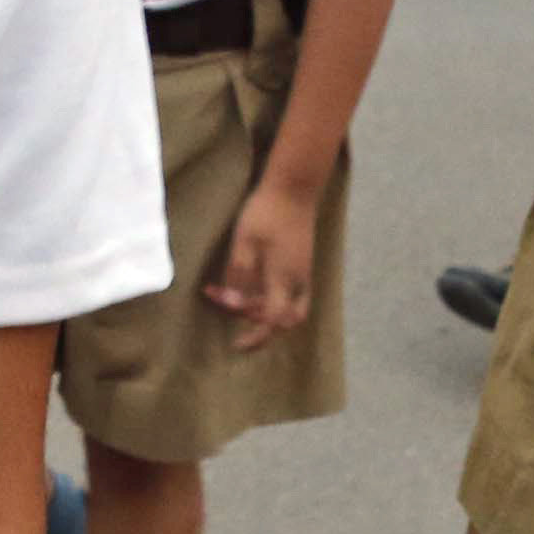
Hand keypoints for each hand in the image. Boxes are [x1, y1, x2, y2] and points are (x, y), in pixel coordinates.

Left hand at [203, 167, 322, 348]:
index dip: (256, 337)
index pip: (273, 321)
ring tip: (232, 293)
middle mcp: (298, 281)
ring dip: (264, 309)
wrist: (294, 187)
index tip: (236, 345)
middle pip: (288, 320)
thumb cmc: (266, 212)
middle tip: (233, 310)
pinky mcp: (301, 262)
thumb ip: (237, 275)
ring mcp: (303, 272)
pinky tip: (249, 283)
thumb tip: (230, 301)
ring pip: (290, 306)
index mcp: (283, 279)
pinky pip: (291, 292)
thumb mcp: (244, 242)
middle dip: (262, 325)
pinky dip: (271, 296)